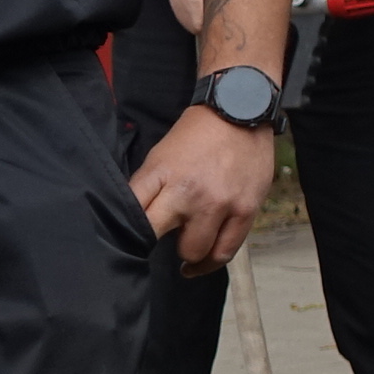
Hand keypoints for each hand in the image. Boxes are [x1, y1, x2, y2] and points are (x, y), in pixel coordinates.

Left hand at [130, 108, 277, 273]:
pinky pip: (226, 251)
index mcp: (160, 176)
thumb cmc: (193, 138)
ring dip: (189, 256)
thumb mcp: (158, 159)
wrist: (238, 112)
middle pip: (163, 241)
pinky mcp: (246, 210)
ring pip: (196, 253)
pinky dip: (212, 260)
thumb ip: (147, 192)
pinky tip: (202, 262)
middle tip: (162, 243)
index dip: (127, 238)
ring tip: (186, 257)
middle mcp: (188, 193)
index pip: (134, 219)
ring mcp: (220, 203)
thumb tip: (134, 224)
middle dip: (158, 245)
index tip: (127, 247)